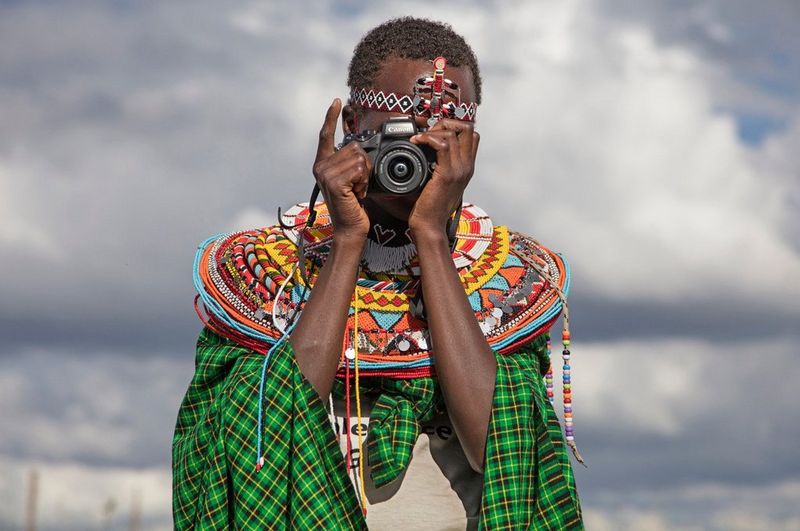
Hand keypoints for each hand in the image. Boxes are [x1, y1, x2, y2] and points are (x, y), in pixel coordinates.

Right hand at [312, 98, 371, 239]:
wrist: (350, 228)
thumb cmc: (353, 205)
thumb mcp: (351, 179)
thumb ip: (350, 162)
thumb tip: (359, 148)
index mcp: (323, 163)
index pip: (326, 134)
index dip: (331, 117)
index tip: (337, 101)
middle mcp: (320, 167)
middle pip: (353, 146)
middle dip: (364, 165)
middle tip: (358, 184)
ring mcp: (325, 174)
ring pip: (359, 158)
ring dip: (365, 176)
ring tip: (357, 190)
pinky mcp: (334, 182)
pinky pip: (359, 169)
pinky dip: (364, 182)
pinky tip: (357, 193)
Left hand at [407, 118, 479, 235]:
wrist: (430, 225)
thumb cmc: (431, 208)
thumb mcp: (439, 183)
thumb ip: (440, 167)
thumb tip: (427, 152)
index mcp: (467, 168)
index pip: (471, 136)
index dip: (454, 127)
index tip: (435, 133)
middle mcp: (467, 167)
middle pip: (468, 129)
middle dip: (446, 123)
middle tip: (428, 132)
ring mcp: (459, 170)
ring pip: (453, 133)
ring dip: (434, 130)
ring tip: (420, 138)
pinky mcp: (447, 174)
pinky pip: (442, 144)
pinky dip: (427, 138)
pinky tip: (417, 142)